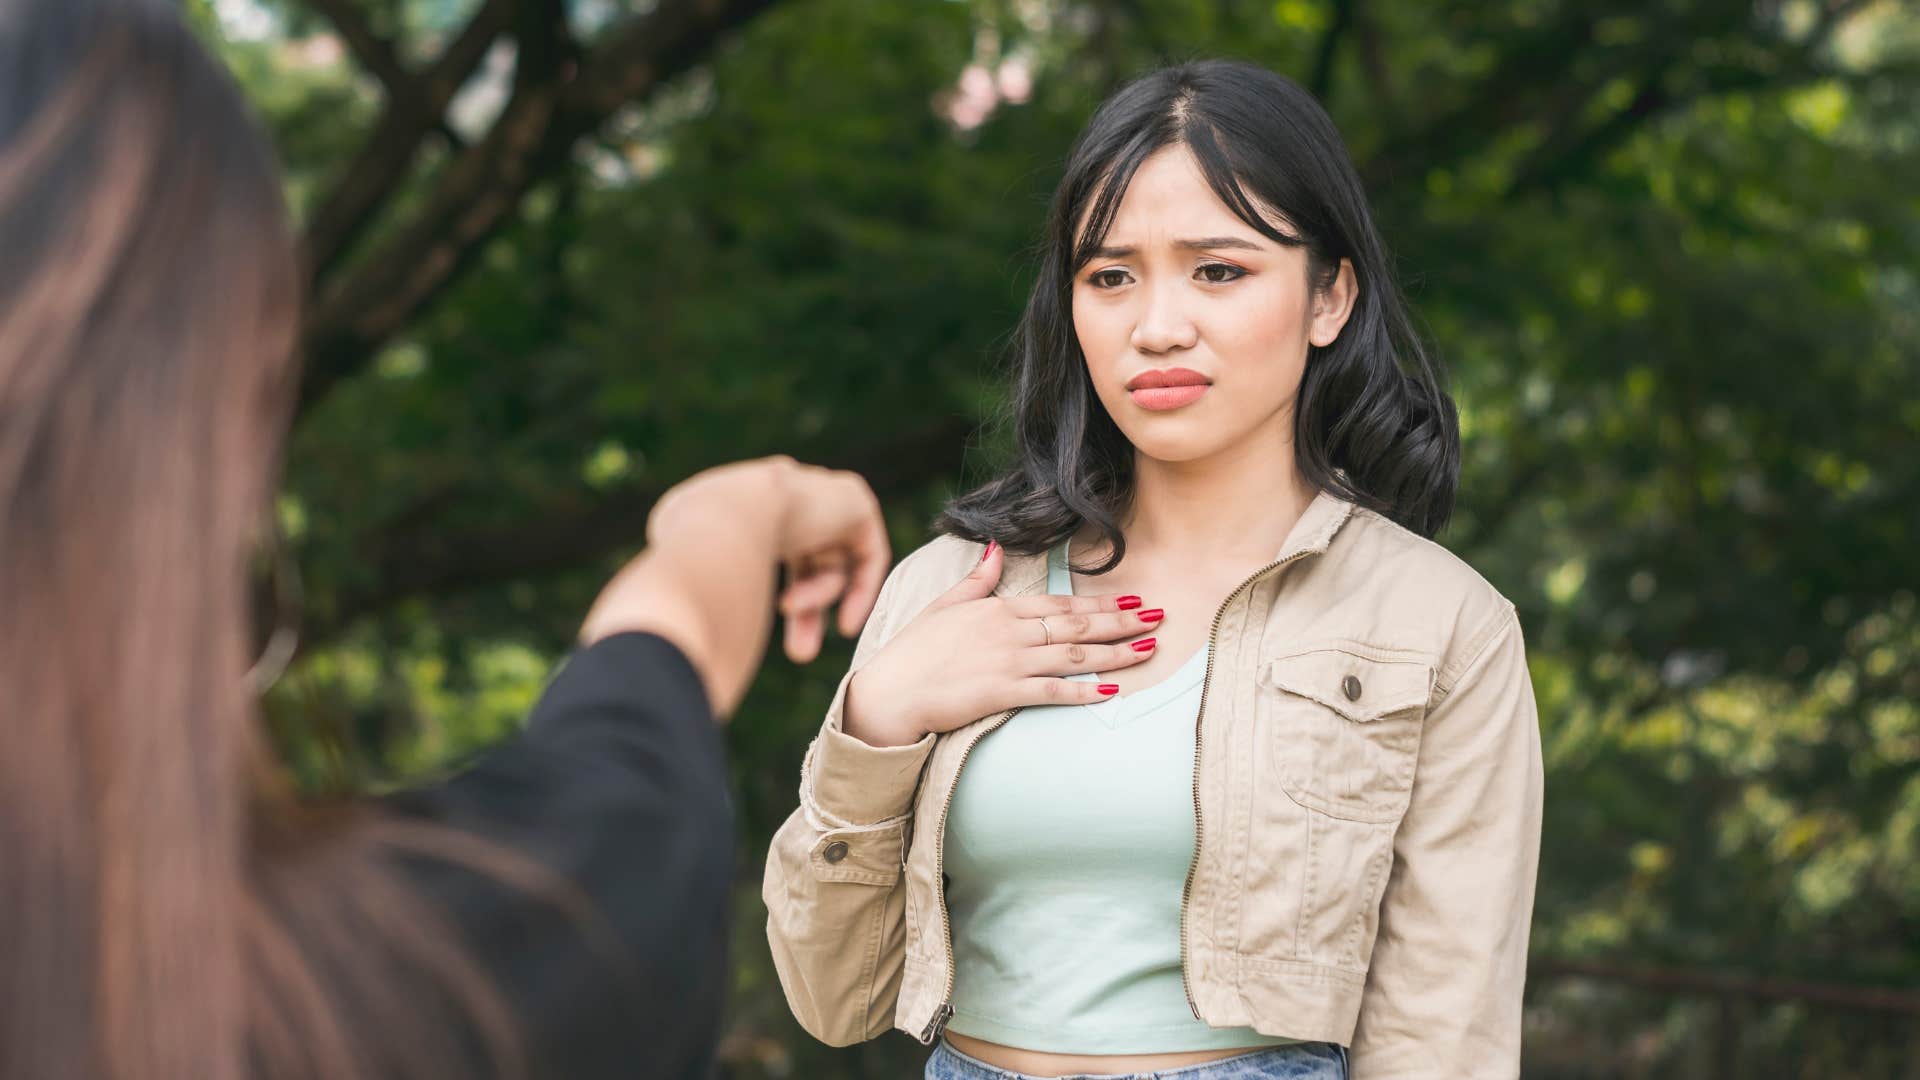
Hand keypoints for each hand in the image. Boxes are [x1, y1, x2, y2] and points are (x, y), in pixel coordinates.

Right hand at [581, 455, 889, 717]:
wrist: (721, 526)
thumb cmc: (685, 561)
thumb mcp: (667, 575)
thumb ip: (678, 587)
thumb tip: (655, 626)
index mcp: (728, 497)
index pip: (757, 546)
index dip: (759, 591)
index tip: (749, 625)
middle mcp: (771, 488)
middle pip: (799, 557)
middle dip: (798, 608)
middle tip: (797, 654)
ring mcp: (811, 487)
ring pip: (826, 561)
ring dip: (813, 603)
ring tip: (795, 631)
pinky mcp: (851, 498)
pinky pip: (866, 552)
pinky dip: (858, 590)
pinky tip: (842, 625)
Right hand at [842, 539, 1163, 746]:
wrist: (890, 691)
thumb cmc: (915, 650)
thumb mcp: (945, 605)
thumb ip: (977, 579)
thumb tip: (995, 548)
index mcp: (999, 608)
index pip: (1061, 604)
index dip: (1100, 603)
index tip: (1132, 601)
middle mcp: (1010, 631)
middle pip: (1077, 626)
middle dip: (1121, 622)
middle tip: (1158, 618)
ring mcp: (1008, 662)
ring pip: (1075, 656)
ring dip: (1115, 653)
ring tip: (1147, 650)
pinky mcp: (1003, 693)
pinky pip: (1052, 691)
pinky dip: (1084, 691)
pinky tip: (1111, 692)